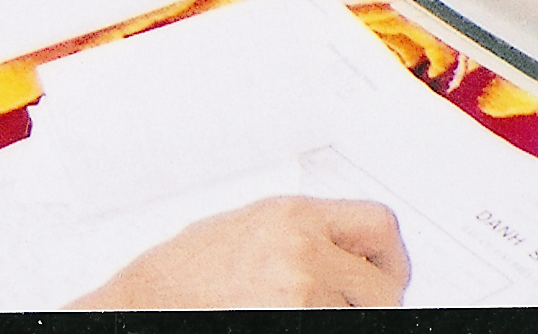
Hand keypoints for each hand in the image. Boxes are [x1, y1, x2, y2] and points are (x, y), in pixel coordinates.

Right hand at [76, 197, 409, 309]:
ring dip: (344, 316)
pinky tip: (288, 318)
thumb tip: (350, 250)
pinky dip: (323, 326)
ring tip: (306, 310)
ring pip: (362, 316)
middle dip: (373, 301)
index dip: (390, 258)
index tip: (385, 275)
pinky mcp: (294, 325)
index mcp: (294, 215)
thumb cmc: (188, 274)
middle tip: (349, 306)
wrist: (147, 303)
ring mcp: (299, 293)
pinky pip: (335, 327)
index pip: (380, 227)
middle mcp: (302, 250)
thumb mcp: (251, 226)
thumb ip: (305, 233)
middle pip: (383, 284)